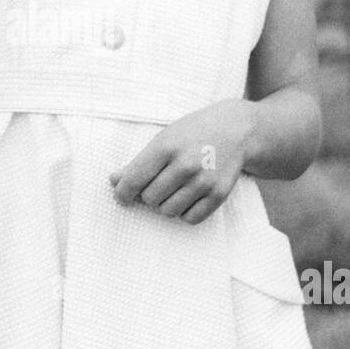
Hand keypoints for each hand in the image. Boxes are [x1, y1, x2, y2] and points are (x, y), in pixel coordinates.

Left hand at [108, 99, 256, 224]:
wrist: (235, 129)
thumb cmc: (192, 133)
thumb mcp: (163, 139)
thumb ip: (138, 162)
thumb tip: (114, 182)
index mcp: (166, 147)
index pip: (134, 181)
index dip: (123, 192)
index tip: (122, 195)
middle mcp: (186, 165)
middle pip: (149, 199)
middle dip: (148, 195)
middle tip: (158, 183)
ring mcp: (204, 181)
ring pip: (168, 211)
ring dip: (166, 204)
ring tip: (174, 188)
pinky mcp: (219, 194)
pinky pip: (190, 219)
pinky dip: (184, 212)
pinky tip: (188, 196)